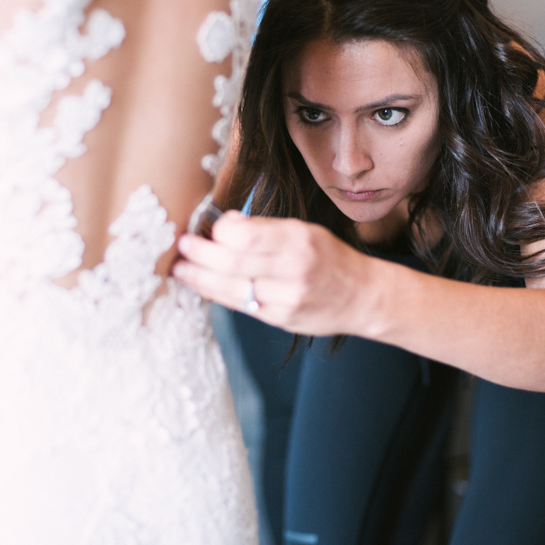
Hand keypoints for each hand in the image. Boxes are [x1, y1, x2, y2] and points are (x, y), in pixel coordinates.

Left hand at [172, 212, 375, 335]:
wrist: (363, 296)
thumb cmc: (329, 258)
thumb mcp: (304, 231)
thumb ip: (265, 230)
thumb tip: (224, 225)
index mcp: (299, 239)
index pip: (246, 235)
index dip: (219, 231)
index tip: (207, 227)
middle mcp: (294, 269)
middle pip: (233, 263)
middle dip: (200, 254)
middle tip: (182, 246)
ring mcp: (287, 298)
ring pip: (231, 288)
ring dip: (200, 277)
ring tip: (181, 269)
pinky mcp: (281, 319)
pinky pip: (240, 306)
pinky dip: (217, 294)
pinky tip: (203, 285)